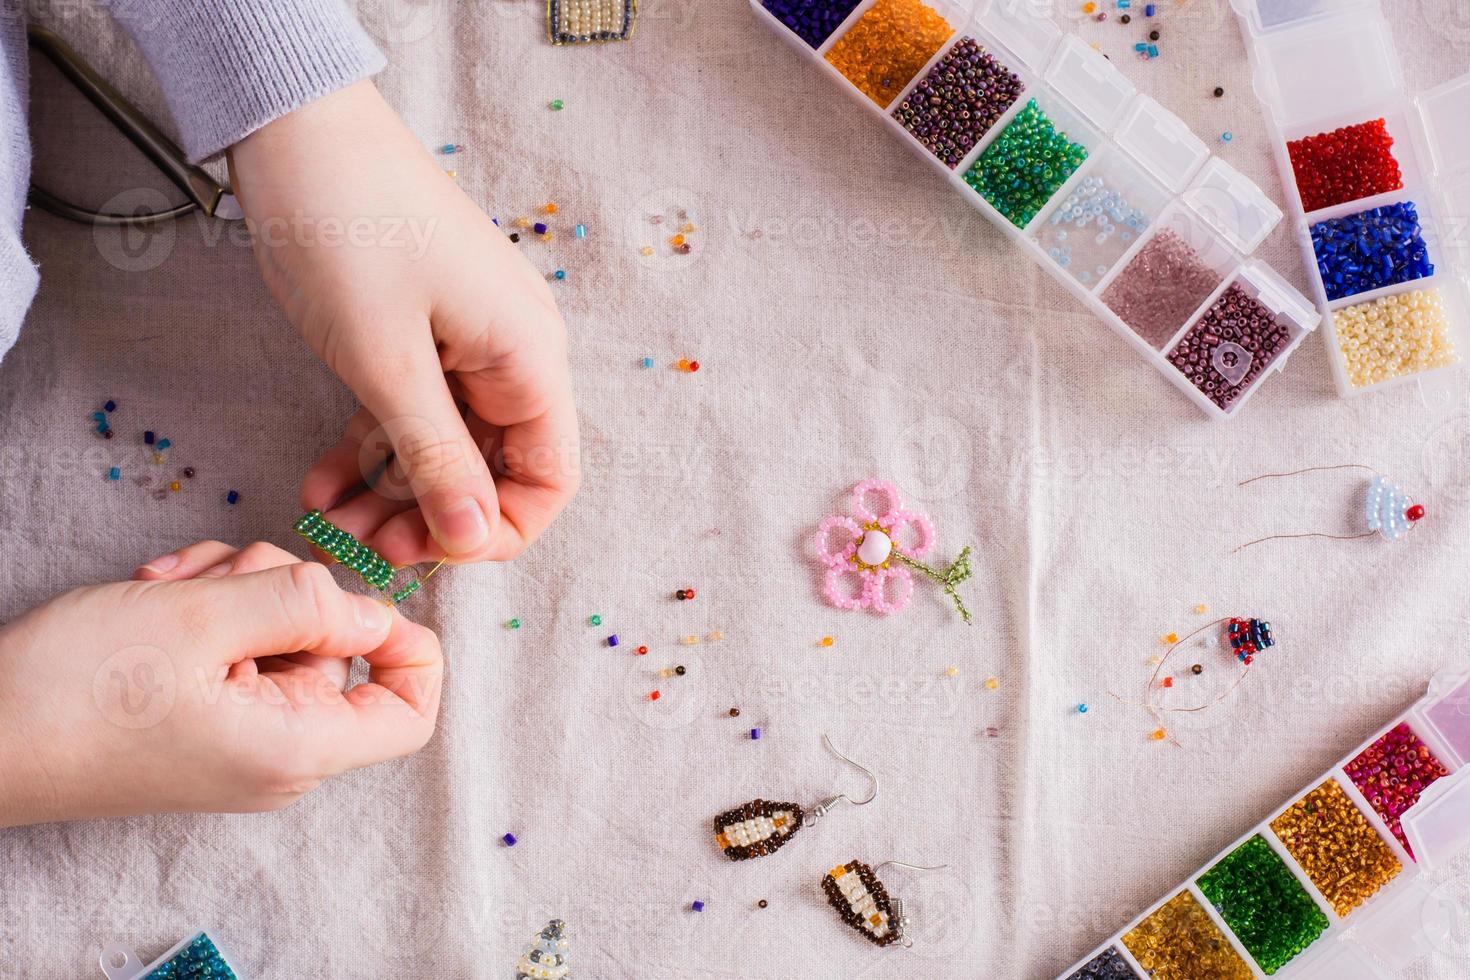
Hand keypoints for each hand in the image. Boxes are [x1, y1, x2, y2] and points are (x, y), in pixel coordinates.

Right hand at [0, 541, 442, 827]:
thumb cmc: (75, 689)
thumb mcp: (204, 620)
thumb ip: (305, 604)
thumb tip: (376, 609)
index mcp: (298, 748)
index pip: (411, 712)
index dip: (409, 646)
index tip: (363, 594)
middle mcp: (280, 754)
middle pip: (337, 648)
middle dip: (284, 589)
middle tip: (220, 579)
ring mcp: (240, 735)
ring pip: (280, 631)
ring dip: (233, 590)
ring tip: (169, 590)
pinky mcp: (204, 716)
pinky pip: (237, 645)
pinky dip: (206, 609)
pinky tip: (155, 598)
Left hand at [228, 80, 579, 566]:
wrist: (296, 127)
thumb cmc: (348, 230)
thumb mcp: (388, 361)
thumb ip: (437, 456)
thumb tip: (475, 536)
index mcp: (528, 359)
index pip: (549, 478)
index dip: (498, 529)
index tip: (430, 551)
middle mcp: (512, 355)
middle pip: (496, 468)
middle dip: (431, 517)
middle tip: (363, 547)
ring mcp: (468, 343)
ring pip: (446, 447)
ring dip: (392, 492)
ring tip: (330, 522)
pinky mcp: (425, 333)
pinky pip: (412, 411)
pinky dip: (371, 448)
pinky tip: (323, 481)